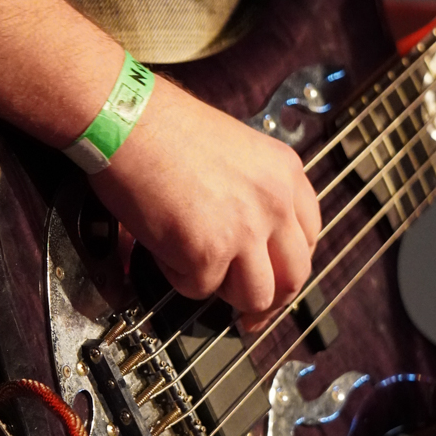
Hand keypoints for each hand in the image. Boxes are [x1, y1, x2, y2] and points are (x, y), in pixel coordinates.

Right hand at [90, 75, 320, 328]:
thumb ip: (255, 192)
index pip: (309, 237)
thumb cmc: (163, 128)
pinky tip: (162, 247)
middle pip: (294, 277)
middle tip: (250, 314)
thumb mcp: (237, 150)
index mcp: (286, 173)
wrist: (126, 120)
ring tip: (195, 272)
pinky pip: (200, 289)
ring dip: (225, 294)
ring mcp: (245, 231)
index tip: (274, 278)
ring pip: (256, 296)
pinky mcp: (207, 253)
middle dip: (270, 301)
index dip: (289, 265)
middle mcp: (275, 203)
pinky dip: (177, 276)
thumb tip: (250, 241)